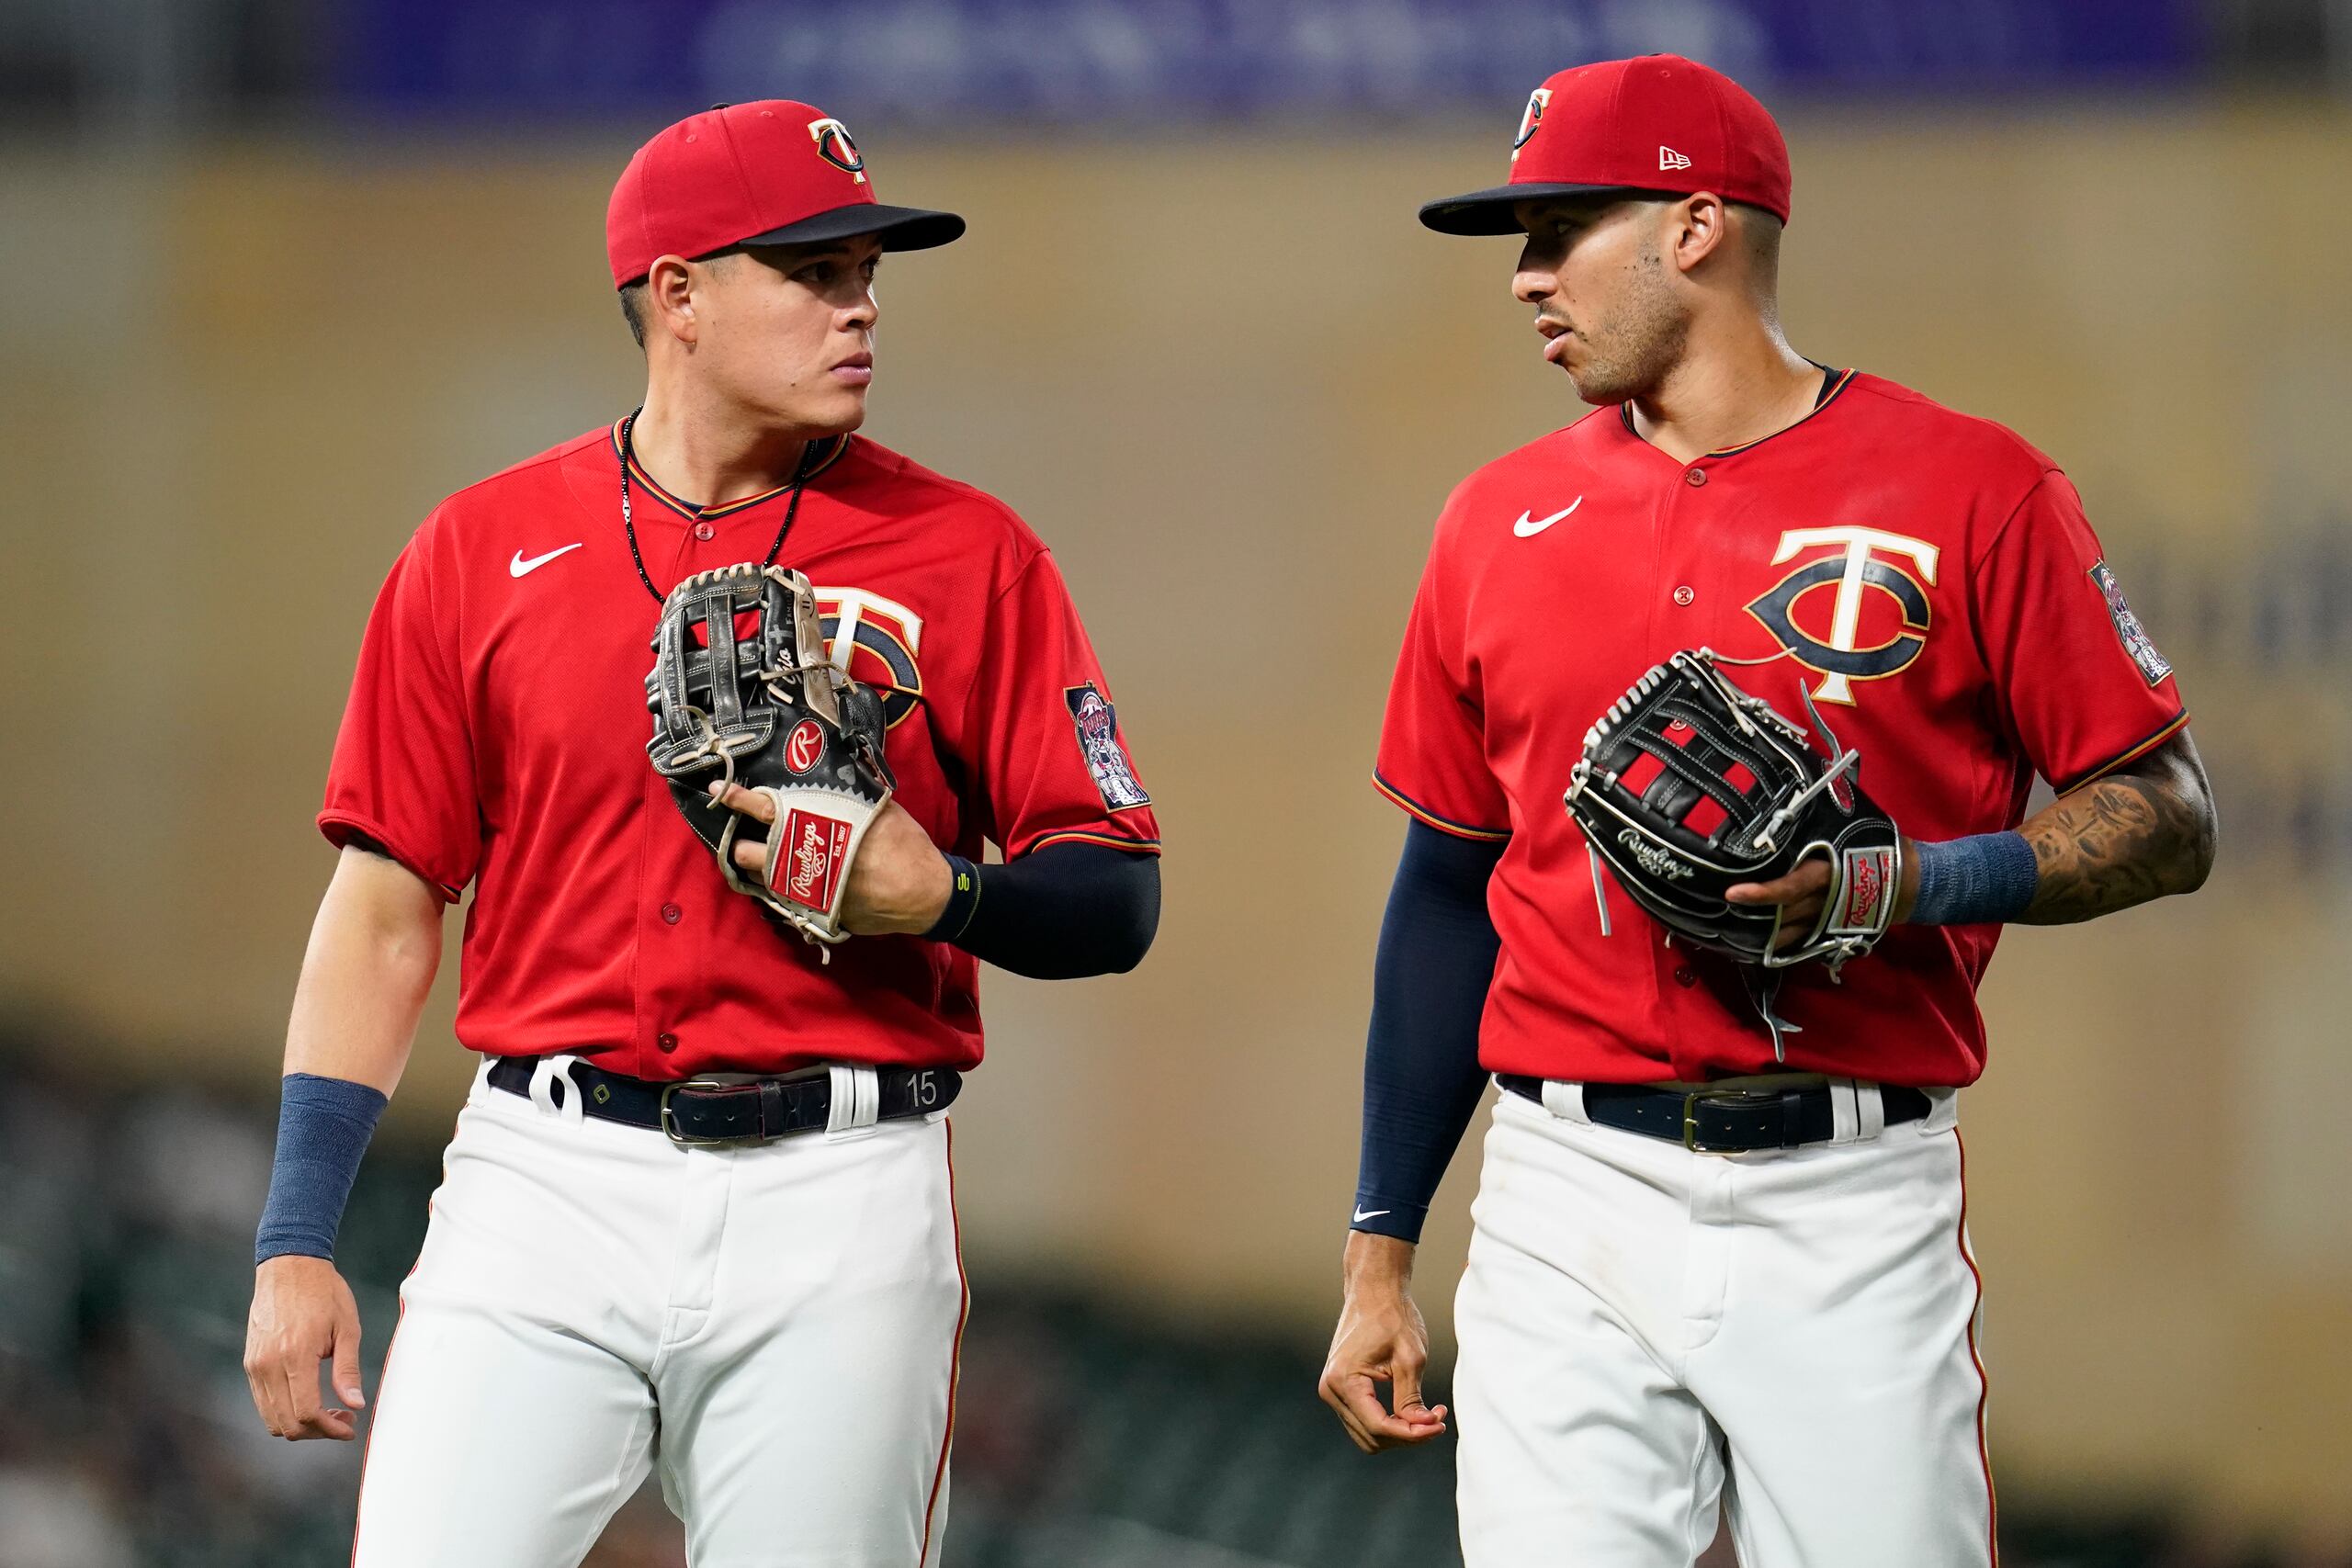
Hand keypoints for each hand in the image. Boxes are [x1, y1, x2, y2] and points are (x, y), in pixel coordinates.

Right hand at [244, 1255, 365, 1440]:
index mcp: (295, 1355)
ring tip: (328, 1413)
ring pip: (271, 1418)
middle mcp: (268, 1365)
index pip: (306, 1412)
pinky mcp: (250, 1362)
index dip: (329, 1429)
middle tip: (342, 1421)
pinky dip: (284, 1411)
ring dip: (299, 1425)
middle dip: (317, 1432)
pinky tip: (308, 1398)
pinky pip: (263, 1401)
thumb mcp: (347, 1328)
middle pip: (286, 1424)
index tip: (349, 1427)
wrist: (289, 1266)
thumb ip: (348, 1370)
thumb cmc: (324, 1293)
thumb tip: (355, 1405)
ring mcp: (255, 1365)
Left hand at [705, 783, 952, 935]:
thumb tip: (831, 777)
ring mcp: (806, 893)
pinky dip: (782, 892)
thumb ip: (847, 797)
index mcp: (817, 828)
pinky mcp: (815, 914)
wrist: (924, 894)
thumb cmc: (906, 847)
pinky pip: (785, 904)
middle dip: (742, 847)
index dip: (738, 799)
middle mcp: (804, 863)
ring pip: (762, 883)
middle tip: (745, 840)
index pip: (764, 809)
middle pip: (749, 855)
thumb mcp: (878, 811)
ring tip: (764, 861)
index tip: (718, 789)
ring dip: (759, 871)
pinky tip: (792, 883)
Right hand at [1318, 1232, 1448, 1452]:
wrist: (1373, 1292)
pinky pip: (1364, 1421)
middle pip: (1372, 1436)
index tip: (1439, 1425)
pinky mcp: (1339, 1390)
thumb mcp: (1410, 1357)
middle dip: (1407, 1434)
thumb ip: (1412, 1397)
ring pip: (1368, 1435)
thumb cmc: (1393, 1317)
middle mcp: (1330, 1390)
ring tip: (1426, 1414)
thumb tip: (1422, 1428)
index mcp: (1344, 1380)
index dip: (1412, 1434)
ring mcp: (1331, 1391)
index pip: (1379, 1426)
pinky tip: (1410, 1410)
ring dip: (1398, 1432)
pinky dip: (1388, 1423)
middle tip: (1437, 1419)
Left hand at [1725, 837, 1920, 948]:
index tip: (1732, 894)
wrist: (1913, 882)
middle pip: (1781, 916)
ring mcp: (1828, 923)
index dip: (1760, 893)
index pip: (1789, 888)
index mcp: (1827, 874)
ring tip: (1726, 934)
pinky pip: (1801, 944)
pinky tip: (1755, 947)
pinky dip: (1779, 946)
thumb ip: (1821, 819)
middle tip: (1715, 912)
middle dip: (1750, 917)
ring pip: (1788, 935)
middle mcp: (1824, 902)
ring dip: (1760, 936)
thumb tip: (1792, 789)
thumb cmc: (1879, 846)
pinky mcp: (1833, 934)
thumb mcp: (1851, 827)